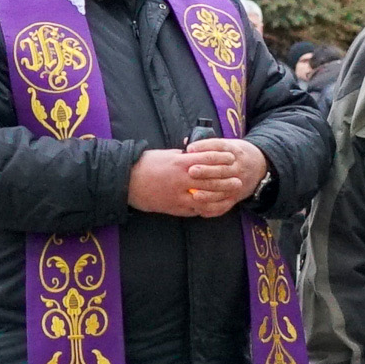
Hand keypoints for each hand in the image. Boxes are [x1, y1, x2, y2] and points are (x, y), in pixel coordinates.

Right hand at [127, 140, 263, 217]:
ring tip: (231, 195)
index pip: (207, 159)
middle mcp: (182, 180)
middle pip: (211, 181)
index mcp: (180, 163)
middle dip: (226, 181)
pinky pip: (195, 210)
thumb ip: (184, 156)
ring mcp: (178, 195)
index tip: (231, 158)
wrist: (126, 182)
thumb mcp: (167, 155)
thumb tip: (199, 153)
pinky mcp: (174, 208)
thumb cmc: (146, 164)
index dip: (221, 159)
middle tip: (238, 180)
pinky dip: (206, 209)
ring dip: (220, 197)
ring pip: (206, 198)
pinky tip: (215, 207)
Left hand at [186, 137, 268, 214]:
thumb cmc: (235, 154)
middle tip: (191, 171)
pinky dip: (214, 208)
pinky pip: (226, 205)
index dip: (204, 146)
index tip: (189, 148)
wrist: (260, 165)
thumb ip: (209, 146)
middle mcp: (238, 167)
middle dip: (206, 171)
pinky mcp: (237, 196)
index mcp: (235, 151)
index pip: (220, 146)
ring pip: (224, 189)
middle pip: (222, 169)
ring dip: (210, 193)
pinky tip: (201, 209)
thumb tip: (187, 145)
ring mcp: (239, 182)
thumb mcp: (228, 145)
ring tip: (195, 195)